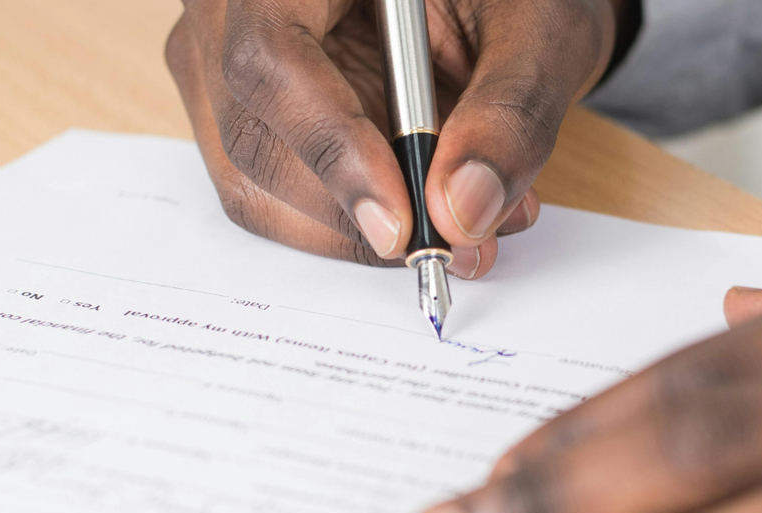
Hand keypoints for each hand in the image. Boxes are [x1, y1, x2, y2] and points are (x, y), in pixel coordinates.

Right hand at [165, 0, 625, 276]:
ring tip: (460, 221)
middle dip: (352, 211)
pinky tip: (423, 205)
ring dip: (353, 227)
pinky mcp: (245, 113)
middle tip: (453, 240)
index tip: (399, 221)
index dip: (330, 147)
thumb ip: (510, 109)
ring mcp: (223, 61)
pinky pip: (270, 192)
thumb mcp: (538, 28)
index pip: (270, 57)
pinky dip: (347, 220)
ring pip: (251, 180)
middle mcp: (235, 8)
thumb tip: (464, 210)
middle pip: (251, 134)